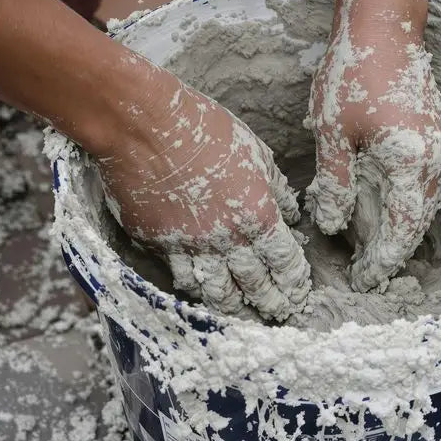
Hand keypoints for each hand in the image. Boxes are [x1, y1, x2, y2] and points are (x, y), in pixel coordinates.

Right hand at [97, 70, 311, 320]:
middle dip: (269, 302)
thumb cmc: (203, 129)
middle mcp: (225, 241)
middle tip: (276, 313)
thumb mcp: (254, 151)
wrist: (143, 127)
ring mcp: (188, 247)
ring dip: (231, 306)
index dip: (293, 281)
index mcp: (256, 216)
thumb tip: (288, 210)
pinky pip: (178, 275)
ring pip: (214, 291)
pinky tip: (199, 291)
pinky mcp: (157, 244)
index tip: (297, 291)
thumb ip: (274, 186)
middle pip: (252, 285)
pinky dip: (192, 288)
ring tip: (241, 313)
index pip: (282, 262)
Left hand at [307, 0, 440, 291]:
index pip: (401, 229)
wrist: (385, 27)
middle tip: (366, 275)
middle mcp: (436, 160)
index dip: (382, 260)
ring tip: (375, 251)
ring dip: (404, 230)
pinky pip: (428, 185)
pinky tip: (388, 212)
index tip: (363, 282)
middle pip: (419, 222)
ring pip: (426, 205)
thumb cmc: (355, 72)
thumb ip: (336, 184)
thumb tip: (334, 225)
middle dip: (394, 251)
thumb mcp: (333, 133)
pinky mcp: (438, 137)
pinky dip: (410, 206)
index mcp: (412, 161)